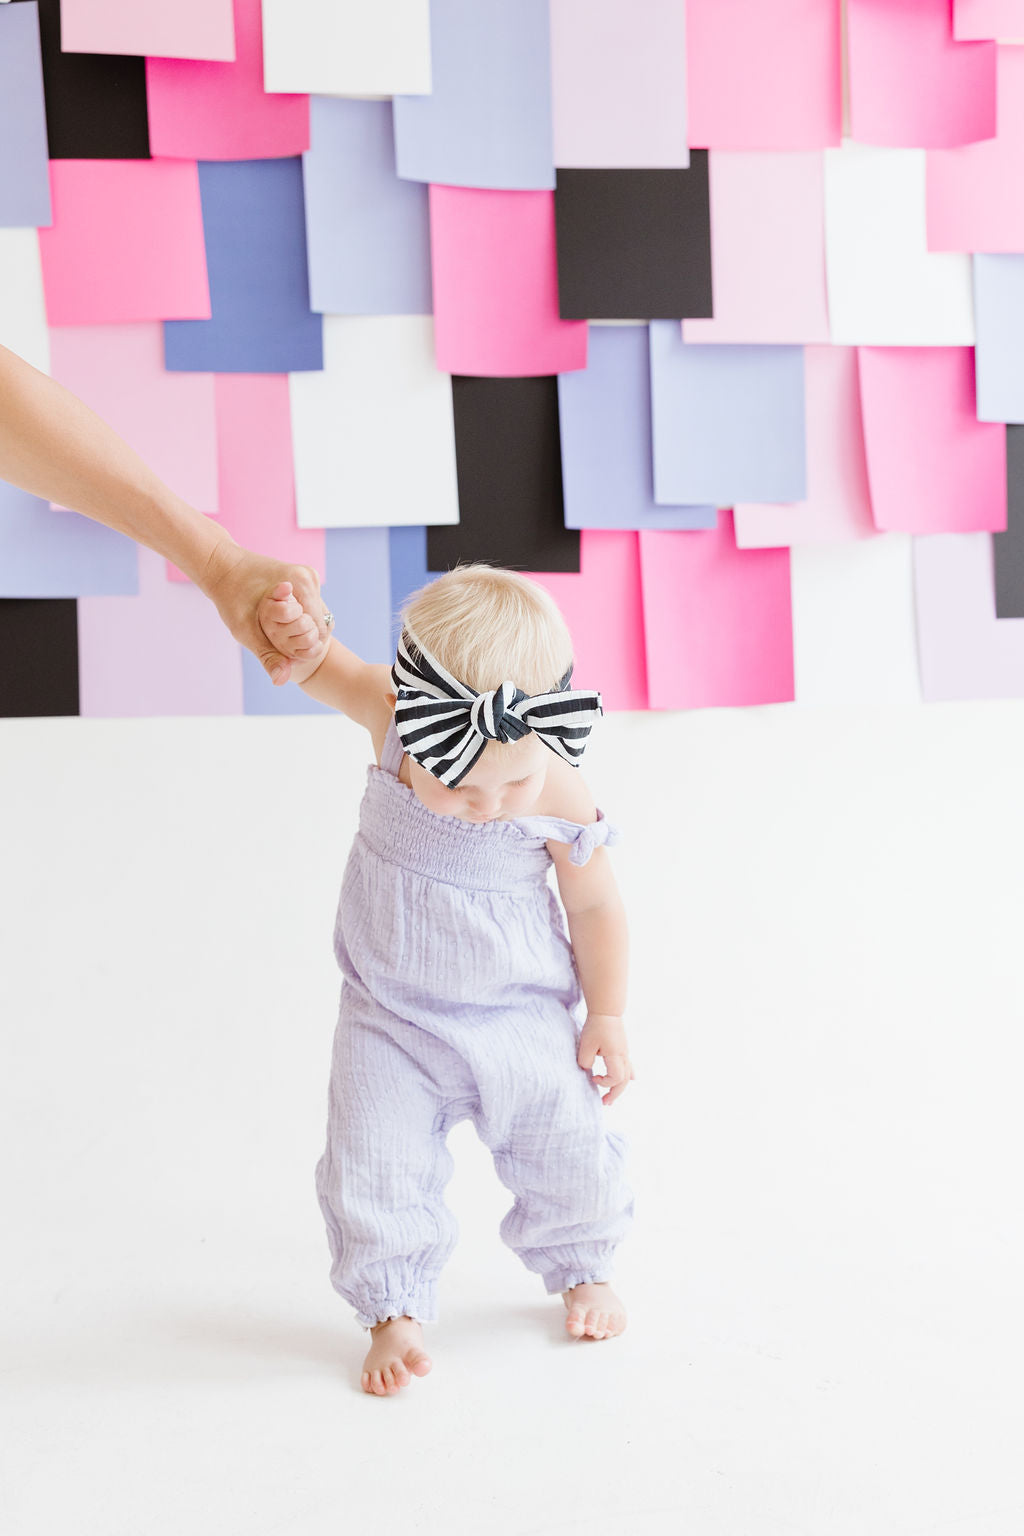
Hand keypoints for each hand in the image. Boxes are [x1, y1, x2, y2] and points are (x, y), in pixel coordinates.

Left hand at [199, 543, 328, 685]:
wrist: (223, 567)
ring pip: (318, 616)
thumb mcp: (246, 630)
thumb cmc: (231, 598)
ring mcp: (309, 575)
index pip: (320, 630)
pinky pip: (311, 606)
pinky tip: (280, 615)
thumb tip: (281, 681)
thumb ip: (268, 655)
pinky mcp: (306, 576)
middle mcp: (309, 577)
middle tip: (273, 630)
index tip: (277, 640)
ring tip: (275, 622)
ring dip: (301, 625)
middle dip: (301, 634)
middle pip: (321, 623)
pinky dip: (299, 615)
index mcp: (301, 584)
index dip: (301, 643)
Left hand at [576, 1014, 634, 1106]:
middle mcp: (623, 1056)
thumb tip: (587, 1069)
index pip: (615, 1078)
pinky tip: (632, 1079)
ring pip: (627, 1075)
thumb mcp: (586, 1044)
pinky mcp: (622, 1049)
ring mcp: (625, 1053)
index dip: (604, 1082)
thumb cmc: (596, 1026)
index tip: (592, 1077)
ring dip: (619, 1087)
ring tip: (612, 1097)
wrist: (606, 1010)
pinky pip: (629, 1066)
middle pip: (624, 1081)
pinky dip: (628, 1075)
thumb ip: (585, 1061)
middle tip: (605, 1103)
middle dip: (614, 1094)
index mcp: (616, 1056)